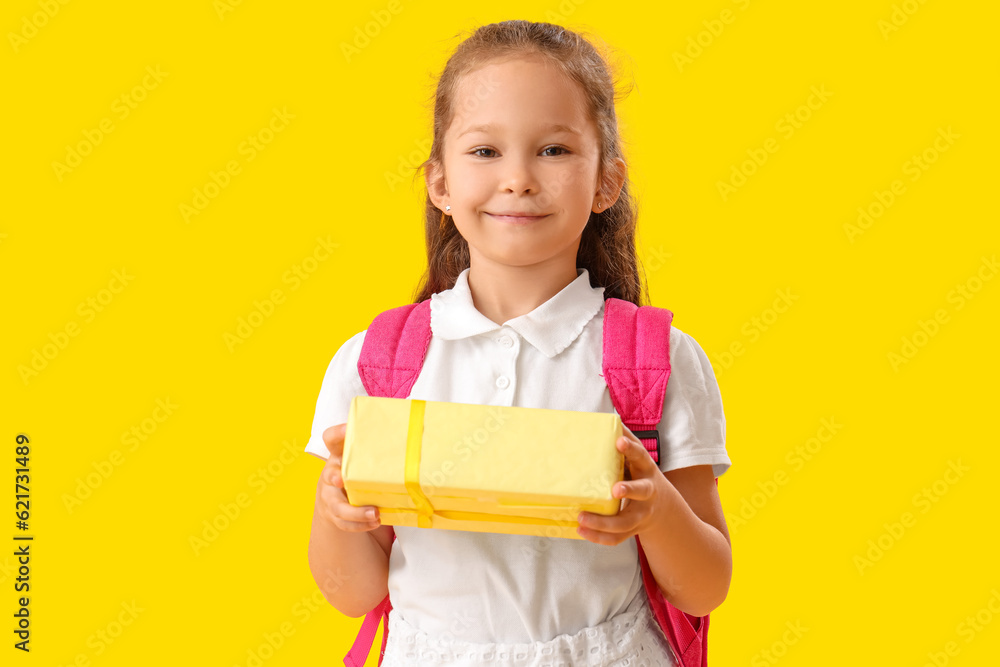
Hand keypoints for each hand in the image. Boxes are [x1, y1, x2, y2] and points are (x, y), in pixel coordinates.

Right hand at [315, 423, 381, 531]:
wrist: (339, 496)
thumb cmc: (359, 471)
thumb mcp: (363, 459)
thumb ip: (378, 450)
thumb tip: (417, 436)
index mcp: (339, 455)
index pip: (332, 439)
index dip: (337, 433)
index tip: (348, 429)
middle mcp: (332, 473)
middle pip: (329, 475)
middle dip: (335, 477)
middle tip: (342, 480)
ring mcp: (331, 496)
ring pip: (338, 506)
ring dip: (355, 512)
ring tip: (374, 514)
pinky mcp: (335, 514)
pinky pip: (344, 522)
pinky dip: (360, 525)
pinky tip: (375, 522)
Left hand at [576, 427, 674, 545]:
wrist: (663, 508)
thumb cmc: (641, 475)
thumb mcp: (638, 458)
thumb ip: (627, 440)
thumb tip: (610, 418)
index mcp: (646, 469)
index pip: (641, 456)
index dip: (631, 449)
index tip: (619, 442)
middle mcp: (648, 492)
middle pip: (641, 491)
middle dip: (629, 490)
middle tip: (614, 489)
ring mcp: (641, 513)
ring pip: (625, 522)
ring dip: (603, 522)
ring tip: (580, 517)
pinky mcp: (633, 529)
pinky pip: (617, 537)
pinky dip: (599, 537)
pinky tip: (581, 531)